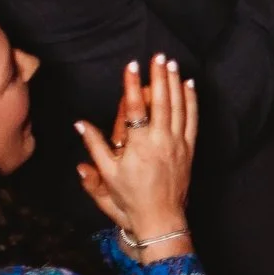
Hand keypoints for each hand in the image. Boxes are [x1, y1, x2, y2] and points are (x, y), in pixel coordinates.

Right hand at [73, 56, 195, 245]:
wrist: (160, 218)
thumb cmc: (129, 200)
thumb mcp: (105, 176)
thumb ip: (94, 147)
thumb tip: (80, 124)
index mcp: (139, 147)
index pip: (135, 109)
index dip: (132, 86)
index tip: (132, 66)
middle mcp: (161, 141)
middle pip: (162, 102)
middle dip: (159, 77)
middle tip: (158, 56)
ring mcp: (178, 144)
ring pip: (179, 107)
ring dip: (175, 83)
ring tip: (171, 64)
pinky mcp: (189, 149)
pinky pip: (193, 119)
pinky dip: (191, 100)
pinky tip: (189, 86)